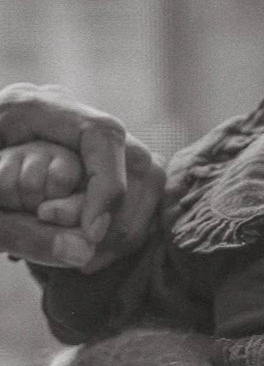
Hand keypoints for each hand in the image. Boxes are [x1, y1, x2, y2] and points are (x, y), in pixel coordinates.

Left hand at [0, 82, 163, 268]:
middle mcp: (62, 115)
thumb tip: (83, 253)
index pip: (101, 134)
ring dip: (125, 221)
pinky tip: (85, 251)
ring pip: (139, 172)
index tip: (91, 235)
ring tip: (87, 259)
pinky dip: (115, 224)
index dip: (109, 186)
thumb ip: (20, 231)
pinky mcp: (82, 166)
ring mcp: (75, 139)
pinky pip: (124, 189)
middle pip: (131, 153)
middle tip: (89, 257)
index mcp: (30, 106)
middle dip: (121, 211)